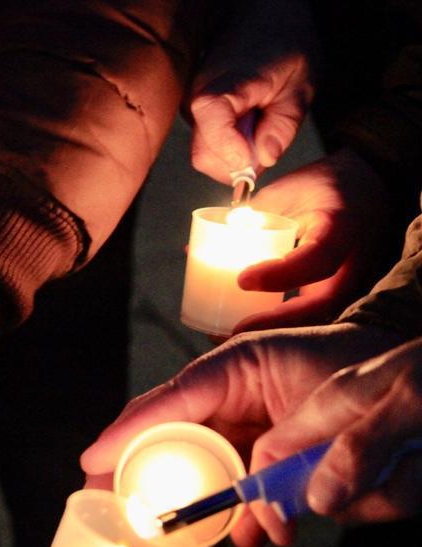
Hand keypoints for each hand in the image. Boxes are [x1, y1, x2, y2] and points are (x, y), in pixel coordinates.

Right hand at [80, 323, 402, 546]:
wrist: (402, 385)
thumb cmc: (354, 363)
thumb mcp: (311, 394)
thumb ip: (272, 439)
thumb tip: (253, 505)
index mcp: (229, 371)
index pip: (165, 404)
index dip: (125, 436)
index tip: (92, 466)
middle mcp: (229, 403)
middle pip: (167, 444)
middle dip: (140, 482)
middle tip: (114, 515)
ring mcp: (249, 434)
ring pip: (202, 477)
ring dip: (196, 512)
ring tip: (190, 546)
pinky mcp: (272, 464)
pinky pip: (243, 497)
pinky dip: (241, 521)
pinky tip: (244, 540)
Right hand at [188, 0, 316, 181]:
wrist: (259, 16)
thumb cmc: (283, 42)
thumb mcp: (300, 83)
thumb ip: (284, 123)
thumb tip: (265, 159)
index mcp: (223, 86)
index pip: (212, 127)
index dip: (231, 151)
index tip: (256, 159)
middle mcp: (196, 100)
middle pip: (205, 155)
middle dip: (239, 163)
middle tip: (269, 141)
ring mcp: (191, 108)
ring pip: (207, 153)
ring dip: (236, 154)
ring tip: (261, 123)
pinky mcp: (194, 113)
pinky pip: (209, 143)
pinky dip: (231, 144)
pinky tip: (249, 120)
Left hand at [232, 149, 389, 331]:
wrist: (371, 190)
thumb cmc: (323, 189)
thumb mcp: (289, 192)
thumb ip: (248, 219)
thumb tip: (194, 250)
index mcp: (342, 229)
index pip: (318, 259)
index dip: (282, 274)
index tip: (242, 280)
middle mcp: (354, 263)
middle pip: (322, 306)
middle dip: (274, 324)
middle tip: (229, 331)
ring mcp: (354, 284)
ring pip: (318, 319)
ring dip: (275, 333)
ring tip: (229, 338)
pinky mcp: (344, 296)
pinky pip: (314, 318)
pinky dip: (280, 331)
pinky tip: (245, 338)